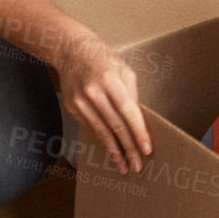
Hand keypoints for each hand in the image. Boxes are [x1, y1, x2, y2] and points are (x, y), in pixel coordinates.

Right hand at [56, 34, 150, 173]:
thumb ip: (132, 96)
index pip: (128, 112)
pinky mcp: (72, 108)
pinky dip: (103, 139)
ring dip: (114, 151)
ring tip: (124, 166)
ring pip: (101, 132)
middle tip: (137, 165)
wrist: (72, 52)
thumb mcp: (124, 71)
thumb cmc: (103, 60)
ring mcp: (80, 102)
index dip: (138, 133)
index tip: (146, 149)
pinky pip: (92, 127)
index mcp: (110, 81)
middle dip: (128, 148)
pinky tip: (111, 150)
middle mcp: (94, 93)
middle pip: (115, 126)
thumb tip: (138, 121)